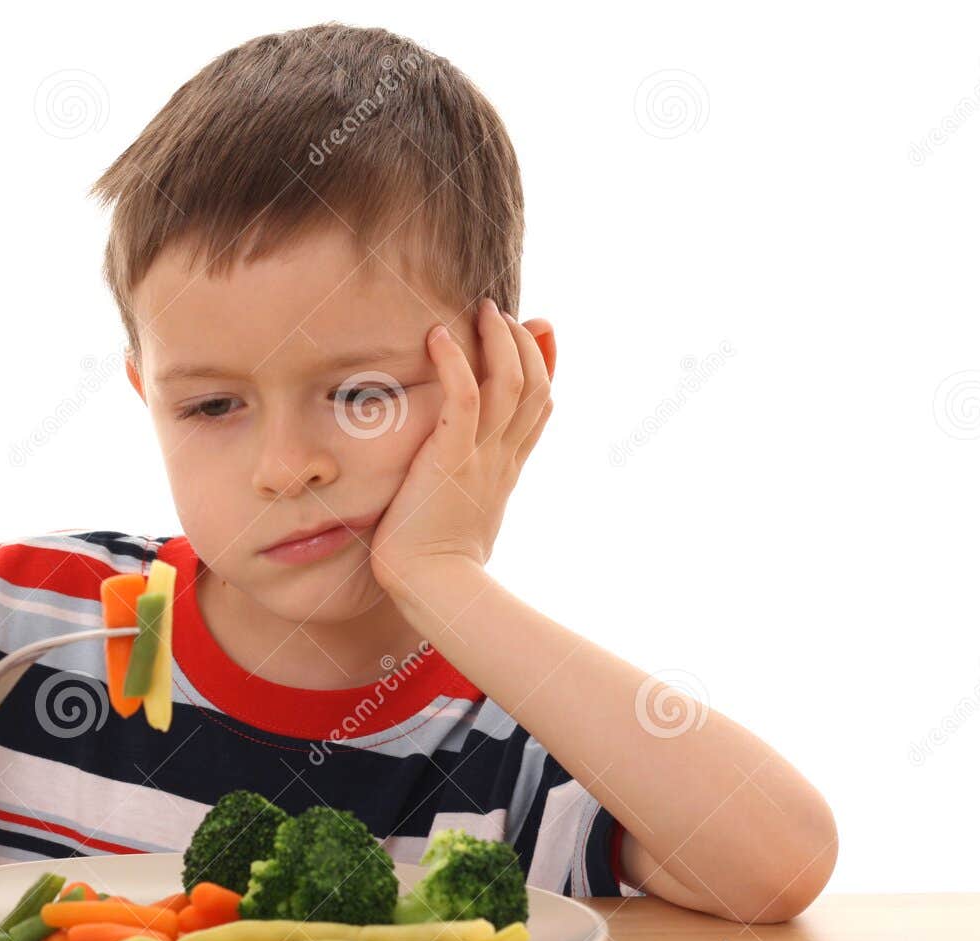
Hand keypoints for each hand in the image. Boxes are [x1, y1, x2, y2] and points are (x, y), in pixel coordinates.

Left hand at [369, 298, 555, 595]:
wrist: (434, 590)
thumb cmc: (435, 566)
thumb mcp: (460, 522)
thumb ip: (465, 494)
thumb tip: (464, 494)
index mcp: (506, 471)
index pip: (539, 408)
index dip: (545, 366)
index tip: (539, 331)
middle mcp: (501, 459)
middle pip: (534, 387)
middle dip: (524, 344)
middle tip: (501, 313)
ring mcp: (481, 458)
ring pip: (510, 383)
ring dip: (498, 340)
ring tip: (481, 311)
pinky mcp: (451, 459)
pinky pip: (464, 399)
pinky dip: (454, 363)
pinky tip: (437, 336)